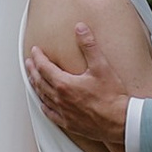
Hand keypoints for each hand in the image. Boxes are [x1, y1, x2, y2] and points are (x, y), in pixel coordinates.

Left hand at [27, 23, 133, 151]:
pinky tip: (44, 104)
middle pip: (39, 81)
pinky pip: (50, 114)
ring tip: (33, 80)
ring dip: (36, 86)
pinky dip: (44, 107)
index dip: (38, 57)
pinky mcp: (69, 123)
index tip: (35, 51)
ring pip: (43, 97)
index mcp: (65, 84)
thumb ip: (89, 46)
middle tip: (29, 63)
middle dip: (32, 70)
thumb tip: (80, 29)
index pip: (44, 67)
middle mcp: (60, 98)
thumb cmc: (113, 97)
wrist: (121, 121)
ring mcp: (63, 112)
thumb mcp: (102, 67)